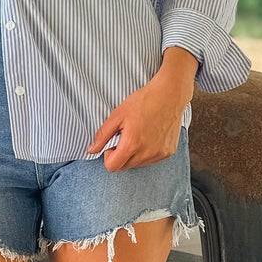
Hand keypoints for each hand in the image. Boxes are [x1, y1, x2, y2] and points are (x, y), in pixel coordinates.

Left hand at [86, 53, 195, 168]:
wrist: (169, 94)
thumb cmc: (143, 101)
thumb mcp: (117, 115)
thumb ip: (102, 135)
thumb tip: (92, 150)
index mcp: (132, 145)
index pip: (112, 167)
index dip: (108, 156)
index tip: (112, 143)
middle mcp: (147, 153)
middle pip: (124, 167)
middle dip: (120, 155)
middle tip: (125, 136)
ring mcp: (159, 154)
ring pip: (138, 164)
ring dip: (133, 154)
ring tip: (138, 134)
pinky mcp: (168, 152)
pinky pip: (151, 160)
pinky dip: (146, 152)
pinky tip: (150, 135)